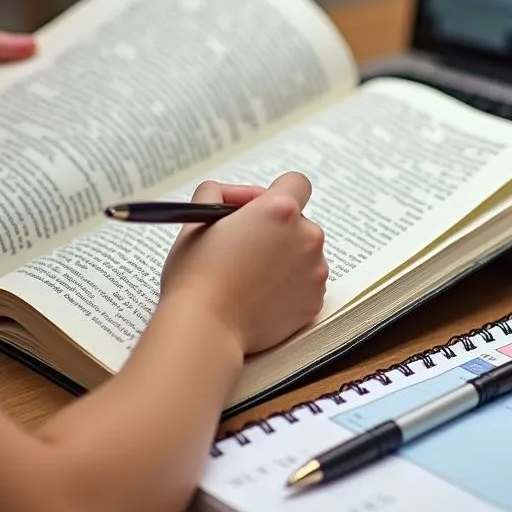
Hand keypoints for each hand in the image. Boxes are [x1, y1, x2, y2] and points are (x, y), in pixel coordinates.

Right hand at [161, 173, 327, 354]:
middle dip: (276, 230)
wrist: (205, 328)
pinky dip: (289, 287)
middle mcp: (306, 237)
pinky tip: (260, 296)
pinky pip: (306, 284)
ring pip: (304, 254)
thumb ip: (218, 194)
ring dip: (284, 259)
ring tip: (250, 277)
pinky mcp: (315, 301)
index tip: (256, 211)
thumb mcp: (198, 220)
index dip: (275, 192)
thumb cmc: (196, 275)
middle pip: (299, 222)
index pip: (296, 183)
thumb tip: (236, 198)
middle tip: (244, 248)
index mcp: (280, 210)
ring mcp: (315, 271)